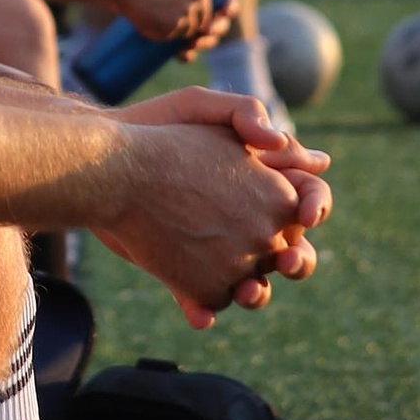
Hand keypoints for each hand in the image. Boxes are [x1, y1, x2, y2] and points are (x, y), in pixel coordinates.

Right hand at [85, 0, 222, 44]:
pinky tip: (151, 27)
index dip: (200, 16)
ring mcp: (185, 14)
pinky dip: (161, 36)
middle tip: (175, 28)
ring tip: (159, 25)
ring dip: (175, 33)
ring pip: (185, 33)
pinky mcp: (170, 28)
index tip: (191, 21)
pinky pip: (170, 39)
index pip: (208, 6)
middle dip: (191, 29)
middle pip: (201, 23)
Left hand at [93, 98, 328, 327]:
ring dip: (257, 293)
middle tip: (287, 260)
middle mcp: (248, 219)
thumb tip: (282, 141)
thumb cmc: (156, 126)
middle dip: (299, 260)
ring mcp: (218, 248)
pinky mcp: (184, 271)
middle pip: (293, 249)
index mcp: (263, 179)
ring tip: (246, 292)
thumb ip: (245, 114)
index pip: (309, 197)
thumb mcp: (199, 106)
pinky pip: (204, 299)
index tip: (306, 214)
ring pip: (255, 282)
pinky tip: (196, 312)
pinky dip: (203, 310)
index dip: (315, 206)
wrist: (104, 162)